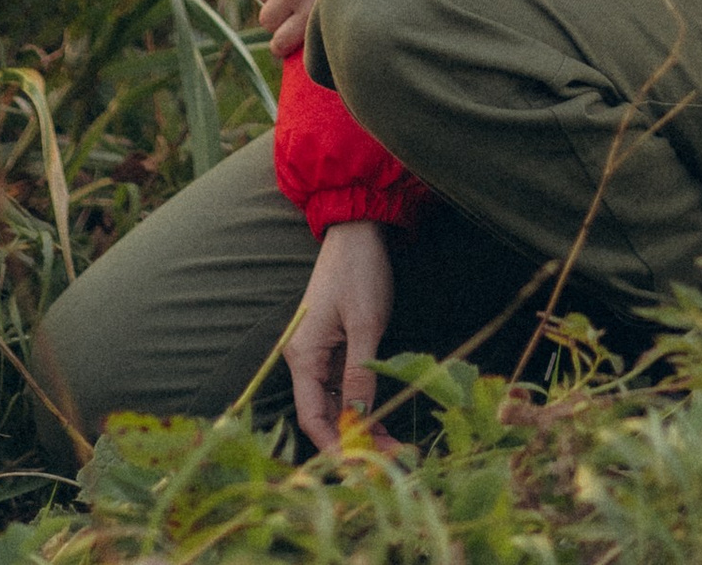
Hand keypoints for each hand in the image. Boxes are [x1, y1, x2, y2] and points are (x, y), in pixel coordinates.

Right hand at [286, 218, 392, 452]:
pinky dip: (366, 408)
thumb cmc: (358, 271)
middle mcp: (306, 361)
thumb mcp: (364, 322)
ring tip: (396, 450)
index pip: (312, 417)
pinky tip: (386, 425)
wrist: (358, 233)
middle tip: (392, 463)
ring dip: (364, 428)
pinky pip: (347, 390)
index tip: (363, 469)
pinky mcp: (337, 351)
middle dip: (355, 442)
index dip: (334, 446)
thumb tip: (359, 418)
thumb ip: (360, 371)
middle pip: (326, 416)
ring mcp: (322, 357)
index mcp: (304, 356)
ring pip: (339, 407)